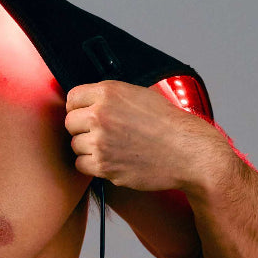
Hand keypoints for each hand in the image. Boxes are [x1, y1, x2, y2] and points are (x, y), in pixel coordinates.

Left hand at [65, 80, 232, 193]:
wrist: (188, 151)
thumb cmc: (169, 124)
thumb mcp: (140, 95)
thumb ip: (111, 98)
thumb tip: (89, 103)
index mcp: (108, 93)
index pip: (72, 98)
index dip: (78, 107)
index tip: (84, 113)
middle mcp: (100, 115)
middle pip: (70, 123)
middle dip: (81, 128)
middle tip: (100, 133)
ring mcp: (100, 142)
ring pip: (75, 145)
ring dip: (87, 147)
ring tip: (111, 146)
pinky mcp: (102, 165)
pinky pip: (81, 164)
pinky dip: (91, 164)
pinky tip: (109, 159)